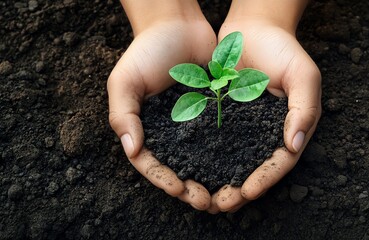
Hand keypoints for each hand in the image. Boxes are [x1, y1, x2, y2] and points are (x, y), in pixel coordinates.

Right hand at [107, 12, 216, 209]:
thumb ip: (123, 115)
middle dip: (191, 187)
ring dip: (212, 178)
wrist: (178, 24)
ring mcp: (193, 123)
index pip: (151, 163)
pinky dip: (229, 154)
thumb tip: (132, 150)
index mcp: (145, 128)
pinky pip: (222, 137)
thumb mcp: (125, 81)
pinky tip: (240, 166)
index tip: (178, 189)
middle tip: (205, 202)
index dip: (163, 179)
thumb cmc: (146, 51)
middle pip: (179, 167)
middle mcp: (170, 131)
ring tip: (224, 194)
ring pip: (203, 158)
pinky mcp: (215, 112)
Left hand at [208, 17, 321, 212]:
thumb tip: (294, 146)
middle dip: (240, 189)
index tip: (248, 191)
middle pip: (255, 167)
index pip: (280, 161)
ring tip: (206, 197)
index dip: (266, 178)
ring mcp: (244, 125)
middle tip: (222, 204)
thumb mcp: (304, 75)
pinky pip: (215, 140)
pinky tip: (193, 170)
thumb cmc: (283, 48)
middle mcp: (265, 131)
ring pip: (233, 160)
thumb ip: (304, 109)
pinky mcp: (223, 115)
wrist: (253, 26)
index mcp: (288, 127)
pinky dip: (207, 158)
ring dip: (221, 181)